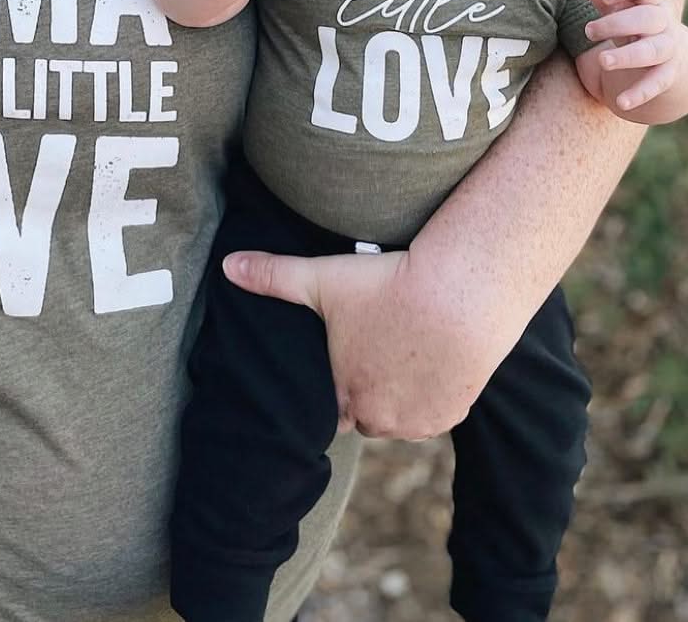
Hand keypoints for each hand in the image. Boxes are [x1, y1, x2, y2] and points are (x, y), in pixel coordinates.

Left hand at [222, 247, 504, 440]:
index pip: (327, 410)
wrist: (460, 295)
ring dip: (398, 393)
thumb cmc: (387, 286)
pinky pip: (436, 410)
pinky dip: (432, 391)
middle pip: (365, 412)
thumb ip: (271, 276)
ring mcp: (423, 421)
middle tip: (370, 347)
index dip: (328, 387)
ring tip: (399, 349)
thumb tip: (227, 266)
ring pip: (401, 414)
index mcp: (346, 399)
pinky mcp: (456, 412)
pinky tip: (428, 358)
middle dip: (364, 388)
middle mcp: (384, 421)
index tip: (336, 360)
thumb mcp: (322, 277)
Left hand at [574, 0, 681, 111]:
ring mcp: (667, 49)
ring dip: (628, 56)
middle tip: (588, 30)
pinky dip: (640, 93)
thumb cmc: (631, 21)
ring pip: (653, 51)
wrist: (666, 52)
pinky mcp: (667, 74)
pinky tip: (620, 103)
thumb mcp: (615, 6)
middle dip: (618, 23)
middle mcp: (662, 23)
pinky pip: (657, 83)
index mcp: (649, 1)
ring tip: (603, 61)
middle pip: (648, 18)